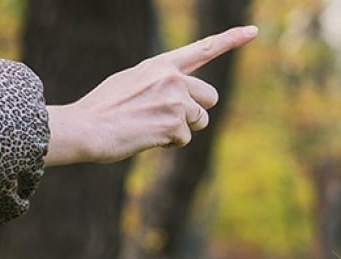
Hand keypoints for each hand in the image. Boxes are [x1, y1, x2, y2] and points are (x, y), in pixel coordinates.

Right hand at [45, 25, 257, 165]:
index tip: (253, 32)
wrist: (87, 127)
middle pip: (210, 96)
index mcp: (161, 64)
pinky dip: (168, 142)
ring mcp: (175, 100)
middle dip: (197, 111)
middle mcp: (172, 78)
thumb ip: (160, 84)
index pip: (203, 48)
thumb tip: (184, 100)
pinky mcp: (174, 124)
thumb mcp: (132, 82)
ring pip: (200, 120)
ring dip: (182, 129)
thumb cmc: (103, 108)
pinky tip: (146, 136)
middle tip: (170, 118)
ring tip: (151, 126)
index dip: (231, 40)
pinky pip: (184, 139)